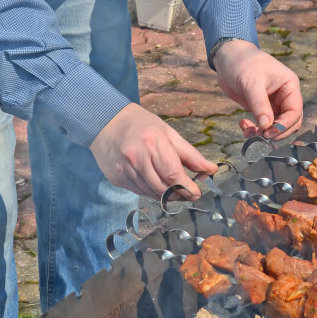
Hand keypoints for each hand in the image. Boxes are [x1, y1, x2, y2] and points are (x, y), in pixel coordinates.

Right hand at [90, 103, 216, 199]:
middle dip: (179, 194)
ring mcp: (125, 170)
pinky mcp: (117, 178)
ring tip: (173, 188)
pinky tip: (155, 183)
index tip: (196, 193)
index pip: (173, 174)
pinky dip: (151, 192)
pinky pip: (139, 192)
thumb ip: (190, 154)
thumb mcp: (168, 133)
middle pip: (163, 188)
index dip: (187, 188)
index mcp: (153, 143)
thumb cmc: (141, 125)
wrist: (106, 123)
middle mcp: (137, 158)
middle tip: (188, 193)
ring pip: (152, 193)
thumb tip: (210, 170)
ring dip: (166, 195)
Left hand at [213, 40, 302, 139]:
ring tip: (248, 132)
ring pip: (276, 126)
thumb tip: (267, 126)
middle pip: (290, 122)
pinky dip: (254, 128)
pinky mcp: (261, 108)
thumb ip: (260, 105)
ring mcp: (274, 103)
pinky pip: (263, 124)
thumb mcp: (252, 83)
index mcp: (290, 86)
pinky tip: (243, 124)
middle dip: (276, 132)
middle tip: (260, 135)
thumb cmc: (243, 63)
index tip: (269, 132)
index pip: (295, 111)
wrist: (227, 57)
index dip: (284, 125)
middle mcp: (285, 96)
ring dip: (263, 132)